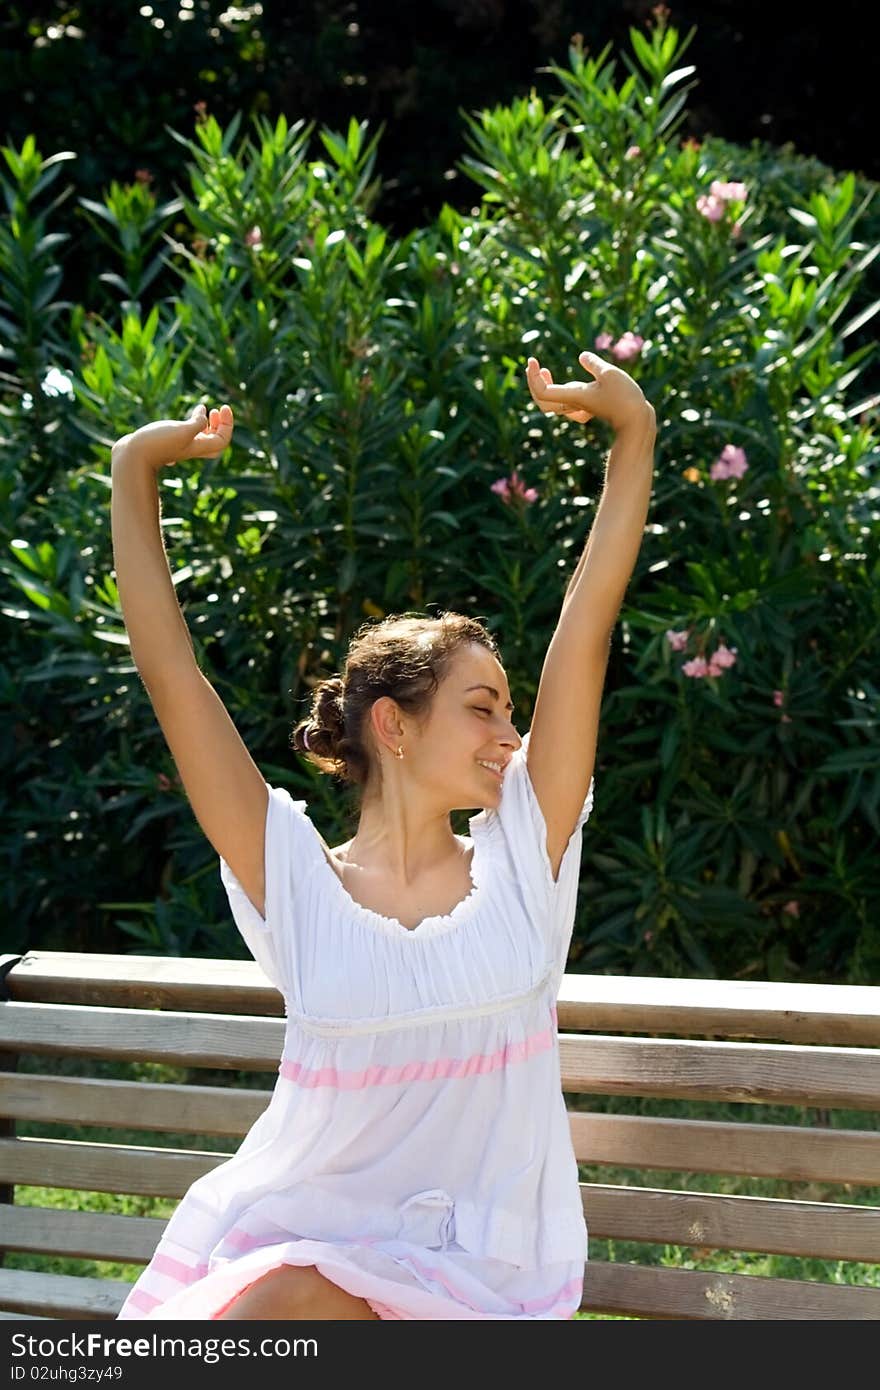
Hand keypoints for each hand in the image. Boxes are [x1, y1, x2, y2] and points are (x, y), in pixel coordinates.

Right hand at [111, 403, 234, 471]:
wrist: (133, 455)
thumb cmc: (158, 443)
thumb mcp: (182, 431)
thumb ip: (198, 423)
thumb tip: (204, 416)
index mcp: (199, 447)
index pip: (223, 440)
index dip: (228, 424)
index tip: (223, 407)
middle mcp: (192, 448)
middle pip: (216, 441)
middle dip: (221, 425)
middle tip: (218, 410)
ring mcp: (181, 446)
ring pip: (203, 437)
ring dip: (209, 424)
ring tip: (207, 410)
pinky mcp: (169, 442)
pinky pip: (190, 433)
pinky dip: (195, 423)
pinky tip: (194, 413)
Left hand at [525, 351, 653, 433]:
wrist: (638, 421)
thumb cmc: (625, 398)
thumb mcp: (610, 373)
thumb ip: (594, 364)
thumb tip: (582, 356)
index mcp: (574, 396)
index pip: (542, 391)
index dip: (532, 377)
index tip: (533, 360)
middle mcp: (573, 404)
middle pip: (542, 400)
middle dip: (533, 383)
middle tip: (533, 365)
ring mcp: (581, 407)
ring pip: (553, 402)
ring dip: (545, 386)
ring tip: (543, 370)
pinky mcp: (590, 407)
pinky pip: (568, 404)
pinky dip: (562, 393)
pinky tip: (568, 384)